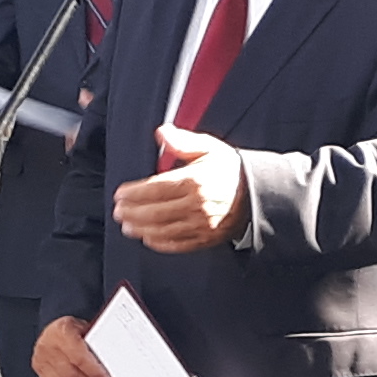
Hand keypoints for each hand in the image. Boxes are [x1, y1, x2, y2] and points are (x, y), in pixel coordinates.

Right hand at [33, 314, 111, 376]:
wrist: (54, 329)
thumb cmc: (72, 328)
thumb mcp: (86, 328)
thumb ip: (95, 343)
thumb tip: (110, 361)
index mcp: (61, 331)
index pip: (78, 357)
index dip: (93, 371)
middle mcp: (48, 345)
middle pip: (70, 373)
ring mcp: (41, 358)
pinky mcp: (39, 369)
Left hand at [115, 124, 248, 252]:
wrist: (258, 192)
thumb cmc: (230, 169)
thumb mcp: (209, 148)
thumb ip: (183, 142)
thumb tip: (162, 132)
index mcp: (195, 181)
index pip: (156, 189)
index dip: (135, 193)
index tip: (120, 193)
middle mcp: (197, 205)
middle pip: (156, 212)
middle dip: (133, 212)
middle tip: (118, 211)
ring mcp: (202, 224)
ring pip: (164, 230)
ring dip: (141, 229)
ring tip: (127, 226)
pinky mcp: (207, 238)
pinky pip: (179, 244)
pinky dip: (160, 244)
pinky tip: (148, 239)